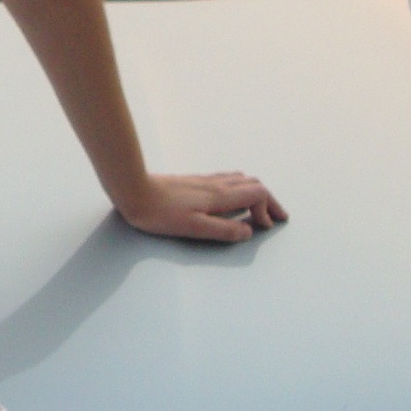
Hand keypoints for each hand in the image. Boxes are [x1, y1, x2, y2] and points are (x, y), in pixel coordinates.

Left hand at [116, 171, 287, 244]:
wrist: (133, 190)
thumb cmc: (161, 214)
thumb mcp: (195, 228)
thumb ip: (224, 230)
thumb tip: (249, 232)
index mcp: (220, 196)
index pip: (258, 193)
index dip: (268, 209)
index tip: (266, 226)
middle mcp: (216, 184)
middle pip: (253, 184)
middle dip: (269, 200)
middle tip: (277, 216)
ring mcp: (205, 180)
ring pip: (241, 179)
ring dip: (255, 192)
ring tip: (260, 207)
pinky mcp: (193, 181)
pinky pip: (227, 179)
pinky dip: (240, 188)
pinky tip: (231, 197)